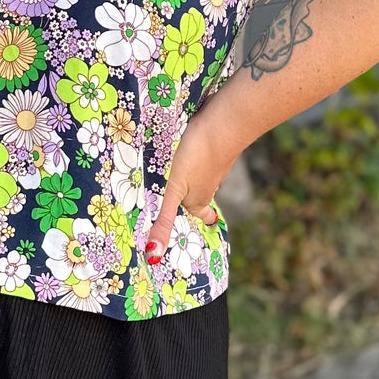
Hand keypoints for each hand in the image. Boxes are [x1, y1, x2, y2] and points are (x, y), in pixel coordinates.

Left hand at [146, 101, 241, 263]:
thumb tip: (153, 255)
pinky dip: (202, 153)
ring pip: (205, 173)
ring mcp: (215, 162)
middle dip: (195, 196)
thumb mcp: (175, 191)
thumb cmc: (198, 158)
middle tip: (190, 197)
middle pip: (201, 193)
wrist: (225, 123)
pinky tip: (194, 144)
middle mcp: (209, 183)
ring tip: (189, 174)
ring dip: (197, 175)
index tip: (208, 219)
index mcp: (198, 198)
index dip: (202, 216)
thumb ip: (164, 220)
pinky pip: (208, 151)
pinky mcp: (216, 142)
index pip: (199, 211)